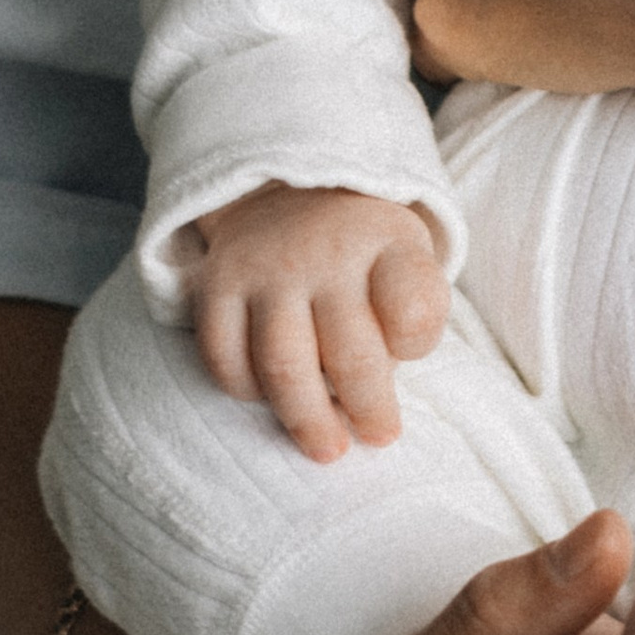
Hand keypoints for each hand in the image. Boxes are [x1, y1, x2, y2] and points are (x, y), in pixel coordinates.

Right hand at [187, 183, 449, 459]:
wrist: (288, 186)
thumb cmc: (363, 249)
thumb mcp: (407, 257)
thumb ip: (410, 317)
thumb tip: (377, 399)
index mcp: (387, 243)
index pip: (412, 308)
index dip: (415, 344)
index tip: (408, 356)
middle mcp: (327, 254)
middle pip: (351, 353)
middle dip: (368, 408)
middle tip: (380, 437)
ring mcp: (268, 268)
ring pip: (284, 366)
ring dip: (307, 419)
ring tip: (329, 448)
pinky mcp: (219, 284)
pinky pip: (224, 358)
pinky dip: (245, 391)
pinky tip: (268, 398)